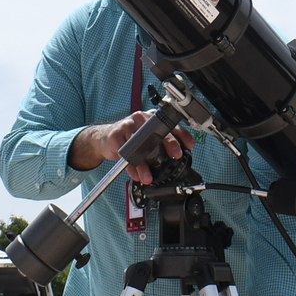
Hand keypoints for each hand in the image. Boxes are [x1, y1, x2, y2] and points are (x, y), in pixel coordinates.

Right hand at [69, 112, 194, 181]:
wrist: (106, 139)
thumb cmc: (129, 139)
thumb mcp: (146, 138)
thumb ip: (159, 144)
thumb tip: (178, 156)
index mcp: (151, 119)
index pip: (170, 123)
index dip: (182, 134)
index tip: (190, 144)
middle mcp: (141, 119)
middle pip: (157, 131)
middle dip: (169, 144)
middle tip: (175, 155)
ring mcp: (128, 125)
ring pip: (140, 145)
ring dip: (144, 164)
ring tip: (147, 177)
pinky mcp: (116, 134)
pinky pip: (125, 152)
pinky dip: (131, 166)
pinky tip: (134, 174)